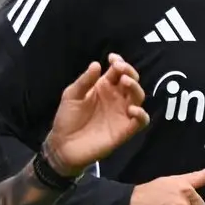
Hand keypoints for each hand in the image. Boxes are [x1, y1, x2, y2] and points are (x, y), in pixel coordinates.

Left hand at [44, 54, 149, 176]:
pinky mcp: (124, 130)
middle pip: (131, 82)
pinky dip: (141, 114)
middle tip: (120, 70)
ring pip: (138, 98)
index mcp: (104, 87)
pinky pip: (141, 121)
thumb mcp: (71, 95)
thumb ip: (84, 81)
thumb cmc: (67, 118)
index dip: (119, 63)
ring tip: (125, 82)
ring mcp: (121, 114)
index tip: (113, 59)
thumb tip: (96, 64)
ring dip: (136, 88)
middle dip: (129, 72)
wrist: (63, 145)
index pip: (118, 71)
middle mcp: (116, 98)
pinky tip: (132, 109)